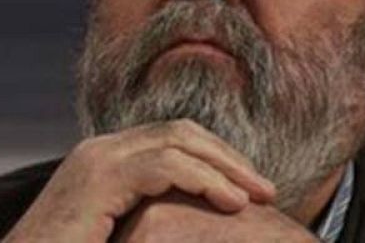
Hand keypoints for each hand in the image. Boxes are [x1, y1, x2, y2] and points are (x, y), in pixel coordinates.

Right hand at [0, 120, 276, 242]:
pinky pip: (164, 167)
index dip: (216, 159)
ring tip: (258, 196)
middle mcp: (100, 151)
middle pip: (181, 133)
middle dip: (229, 158)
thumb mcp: (115, 235)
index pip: (172, 139)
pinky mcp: (98, 180)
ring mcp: (98, 160)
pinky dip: (204, 180)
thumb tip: (186, 227)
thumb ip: (146, 219)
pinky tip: (231, 203)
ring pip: (178, 142)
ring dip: (226, 167)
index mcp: (104, 161)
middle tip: (266, 189)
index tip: (248, 189)